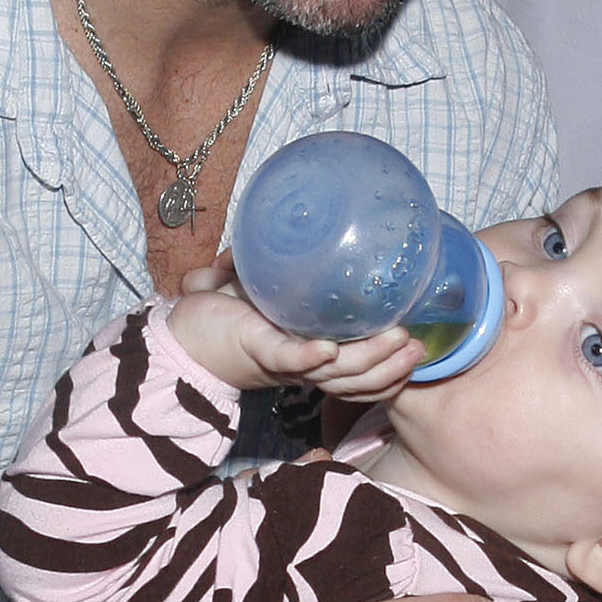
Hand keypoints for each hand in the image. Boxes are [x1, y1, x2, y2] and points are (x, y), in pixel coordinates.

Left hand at [167, 269, 419, 407]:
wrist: (180, 336)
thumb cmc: (220, 318)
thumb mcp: (261, 288)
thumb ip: (276, 260)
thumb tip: (283, 222)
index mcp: (313, 356)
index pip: (361, 374)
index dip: (392, 370)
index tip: (421, 349)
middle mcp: (305, 366)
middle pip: (360, 379)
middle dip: (394, 366)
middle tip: (420, 346)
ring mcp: (285, 361)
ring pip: (338, 373)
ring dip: (370, 359)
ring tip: (399, 340)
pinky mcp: (260, 350)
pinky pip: (291, 359)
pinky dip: (310, 357)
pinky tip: (329, 349)